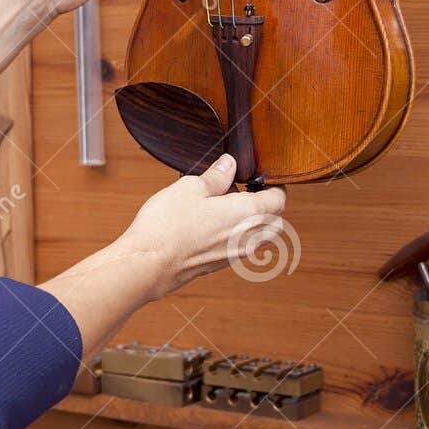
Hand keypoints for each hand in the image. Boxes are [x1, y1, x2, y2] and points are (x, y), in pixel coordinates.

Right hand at [111, 154, 287, 299]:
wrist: (150, 263)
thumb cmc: (169, 225)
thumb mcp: (191, 187)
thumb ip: (216, 176)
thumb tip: (229, 164)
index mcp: (250, 213)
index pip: (279, 198)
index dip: (273, 184)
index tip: (259, 176)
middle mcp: (249, 236)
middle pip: (275, 221)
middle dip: (267, 205)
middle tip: (244, 190)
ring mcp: (235, 253)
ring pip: (259, 236)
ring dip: (251, 221)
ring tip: (223, 206)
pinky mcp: (219, 264)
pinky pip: (241, 246)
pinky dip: (236, 234)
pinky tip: (210, 224)